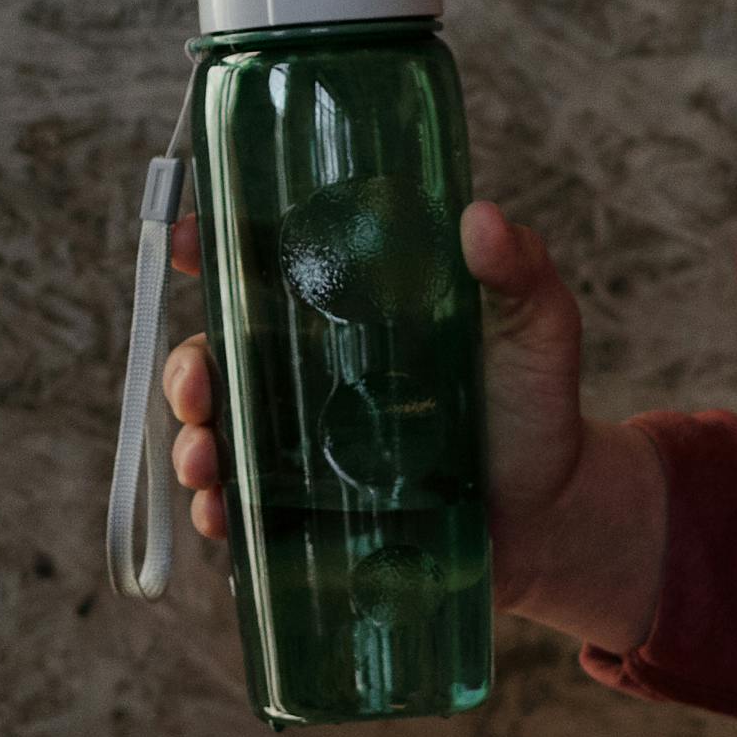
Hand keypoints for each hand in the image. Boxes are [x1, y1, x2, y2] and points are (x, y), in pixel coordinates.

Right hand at [155, 195, 671, 656]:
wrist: (552, 518)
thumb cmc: (537, 409)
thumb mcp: (537, 331)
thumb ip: (520, 274)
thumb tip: (482, 219)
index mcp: (349, 313)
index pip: (263, 267)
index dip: (212, 246)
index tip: (184, 240)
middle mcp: (312, 374)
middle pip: (220, 356)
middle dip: (188, 369)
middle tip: (198, 388)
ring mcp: (304, 443)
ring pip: (220, 431)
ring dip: (192, 442)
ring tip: (206, 462)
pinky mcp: (311, 509)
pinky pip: (245, 507)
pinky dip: (219, 511)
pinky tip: (222, 516)